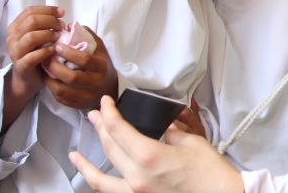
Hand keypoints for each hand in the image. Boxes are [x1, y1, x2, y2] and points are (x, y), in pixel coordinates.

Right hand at [3, 5, 63, 129]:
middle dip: (50, 21)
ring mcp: (15, 52)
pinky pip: (32, 56)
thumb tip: (60, 15)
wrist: (28, 79)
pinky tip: (54, 50)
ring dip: (48, 35)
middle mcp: (12, 38)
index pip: (30, 11)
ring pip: (31, 36)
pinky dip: (45, 51)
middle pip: (31, 21)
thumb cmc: (36, 54)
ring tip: (59, 37)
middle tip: (61, 26)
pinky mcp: (21, 65)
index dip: (47, 10)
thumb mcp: (39, 36)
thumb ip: (44, 25)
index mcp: (15, 27)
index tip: (62, 13)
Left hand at [44, 29, 117, 109]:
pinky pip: (62, 99)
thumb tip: (70, 26)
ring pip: (63, 91)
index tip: (57, 46)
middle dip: (55, 67)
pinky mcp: (80, 105)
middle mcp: (96, 83)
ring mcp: (88, 96)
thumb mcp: (100, 48)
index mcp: (102, 66)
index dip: (68, 53)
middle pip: (71, 77)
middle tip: (45, 57)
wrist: (110, 88)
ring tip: (43, 69)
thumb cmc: (102, 64)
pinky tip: (48, 79)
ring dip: (49, 79)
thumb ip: (87, 35)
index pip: (84, 60)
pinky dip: (52, 89)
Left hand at [69, 96, 243, 192]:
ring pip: (101, 180)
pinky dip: (101, 185)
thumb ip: (170, 133)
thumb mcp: (191, 142)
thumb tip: (161, 130)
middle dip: (100, 128)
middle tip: (95, 116)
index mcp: (149, 156)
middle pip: (109, 148)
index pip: (117, 129)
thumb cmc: (212, 175)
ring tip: (75, 156)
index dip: (108, 112)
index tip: (105, 103)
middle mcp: (137, 177)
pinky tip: (97, 180)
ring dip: (86, 165)